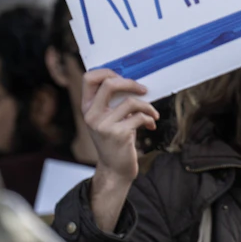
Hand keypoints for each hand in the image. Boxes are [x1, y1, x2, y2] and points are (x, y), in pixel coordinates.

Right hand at [82, 69, 158, 233]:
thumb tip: (133, 80)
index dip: (107, 72)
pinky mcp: (117, 134)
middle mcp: (91, 115)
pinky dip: (149, 119)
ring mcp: (103, 125)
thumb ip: (112, 102)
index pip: (89, 78)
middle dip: (130, 83)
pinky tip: (151, 125)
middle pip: (109, 84)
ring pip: (129, 102)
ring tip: (153, 113)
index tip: (123, 77)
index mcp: (87, 107)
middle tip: (143, 89)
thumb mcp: (108, 119)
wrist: (115, 169)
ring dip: (147, 106)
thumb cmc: (116, 141)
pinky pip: (139, 117)